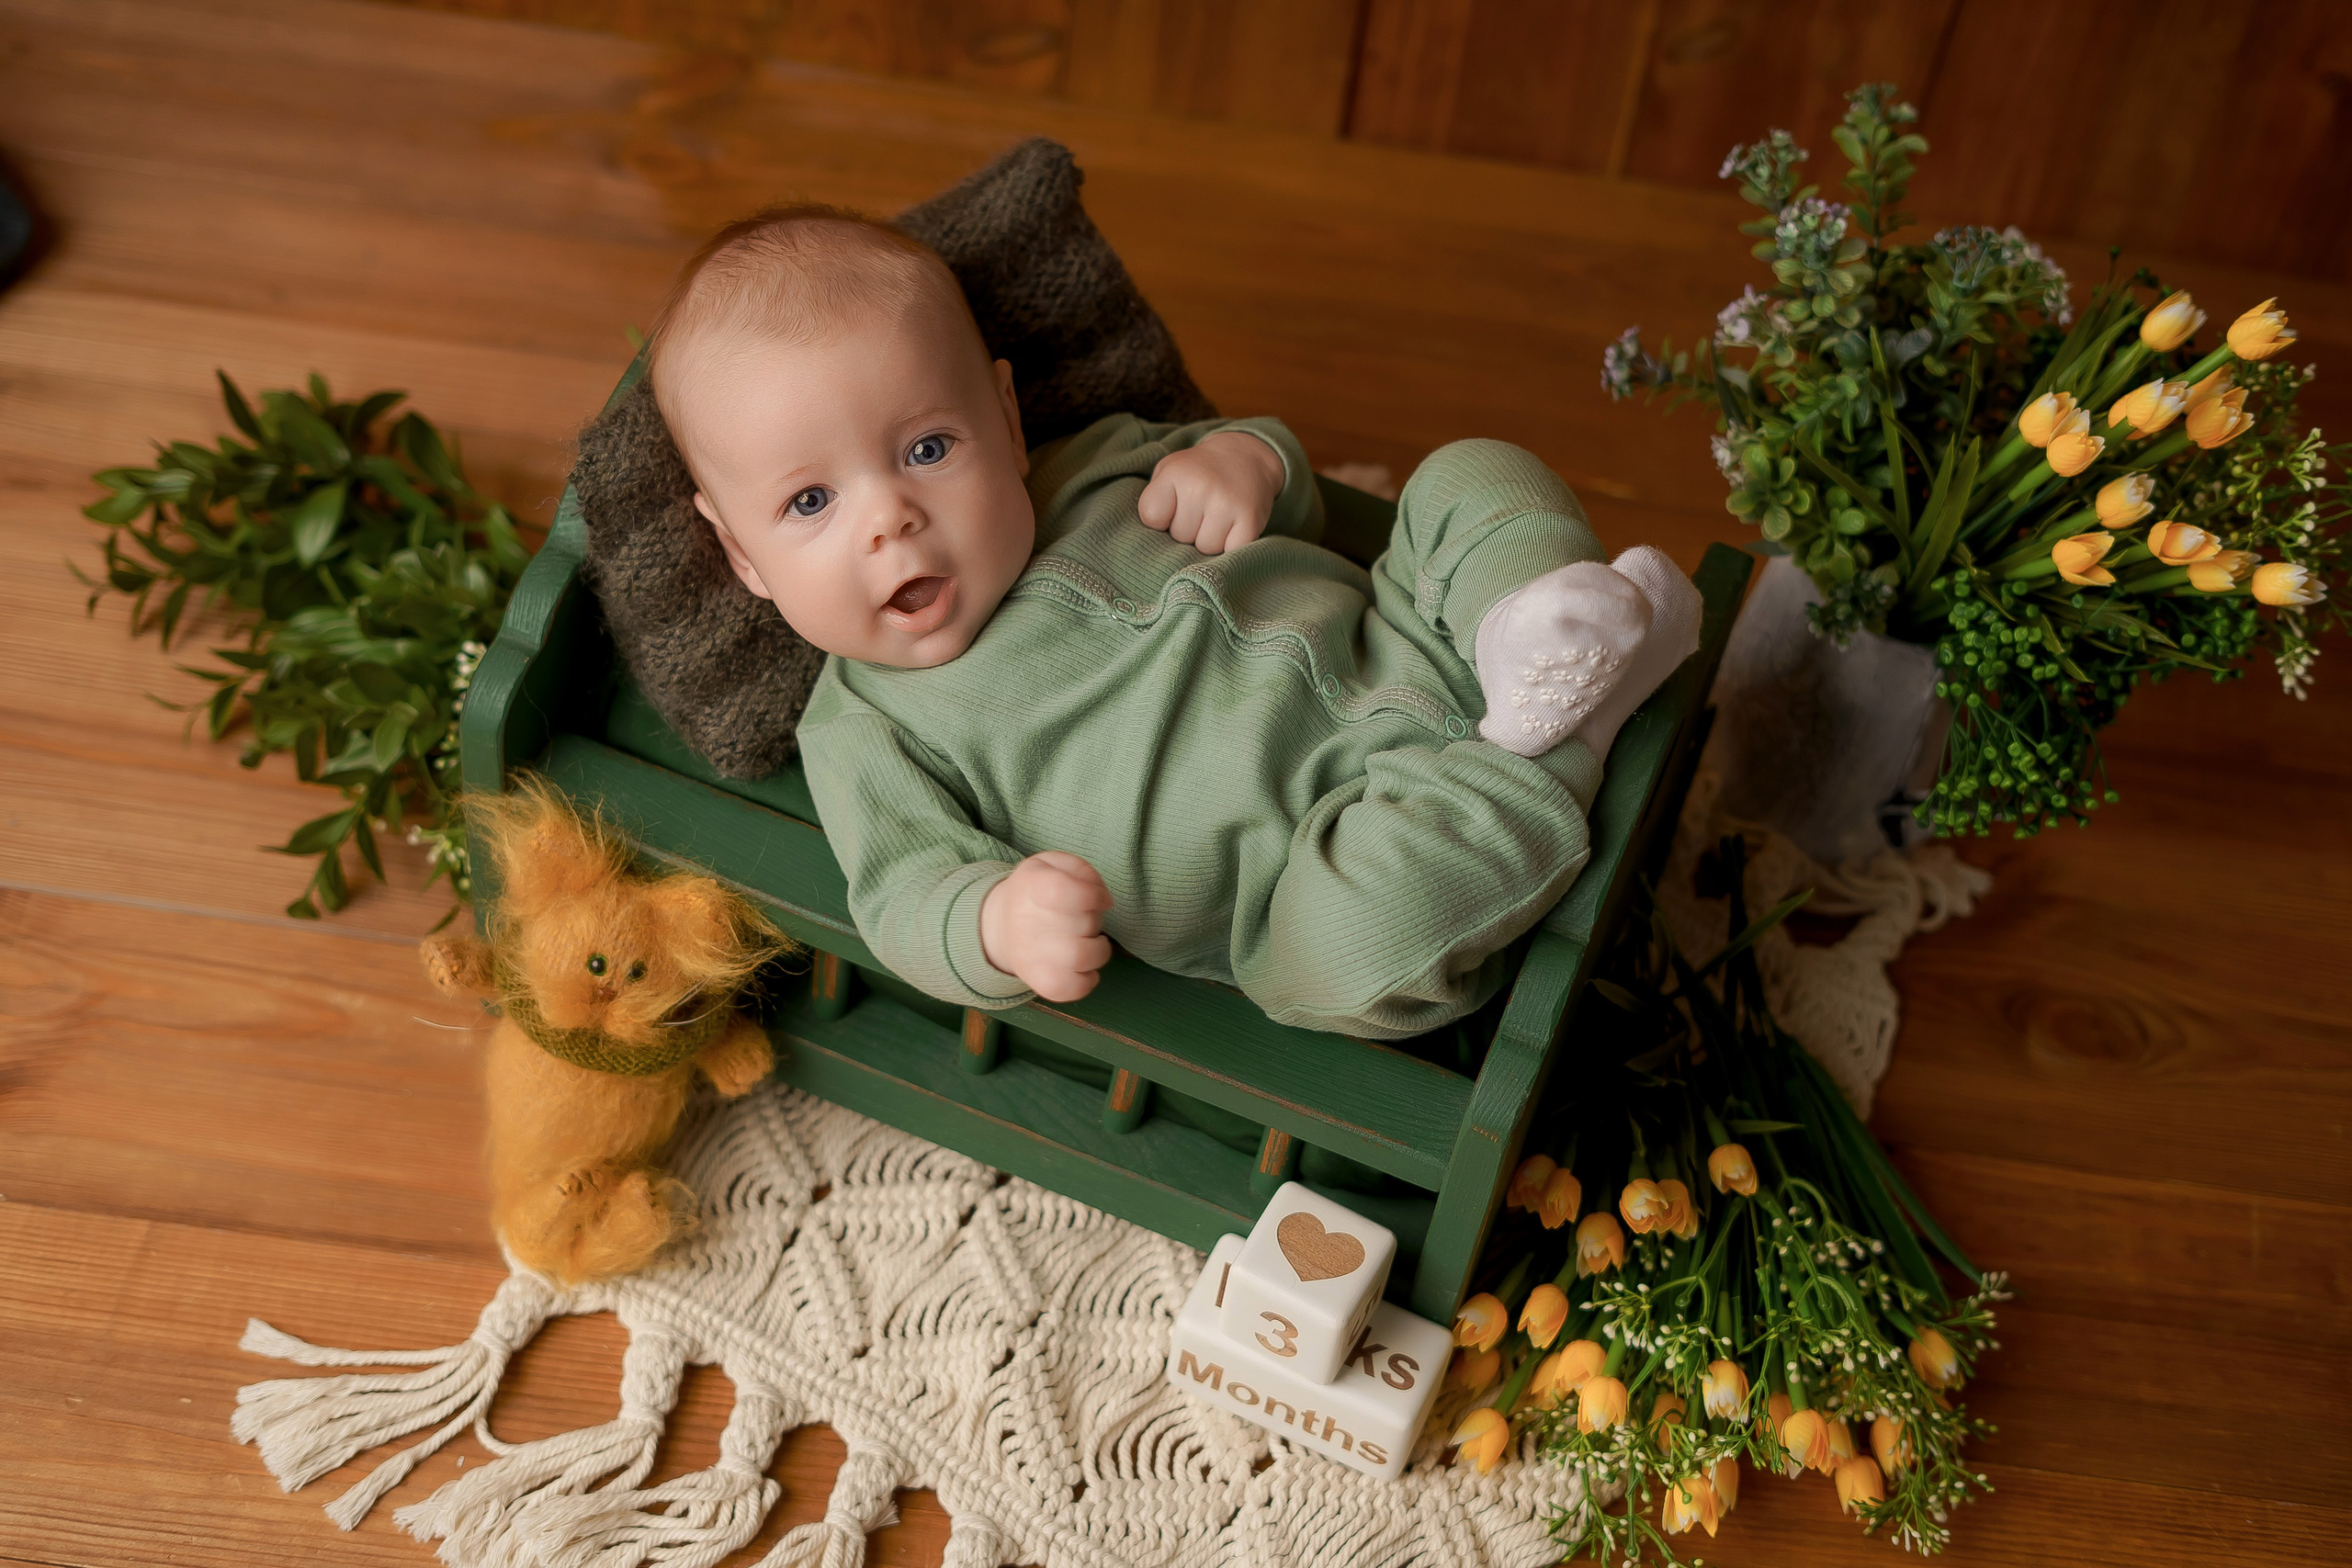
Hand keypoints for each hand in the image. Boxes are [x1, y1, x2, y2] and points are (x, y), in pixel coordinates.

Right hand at [978, 850, 1112, 1002]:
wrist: (1003, 922)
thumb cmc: (1037, 889)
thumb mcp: (1054, 864)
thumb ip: (1083, 871)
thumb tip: (1105, 900)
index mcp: (1034, 886)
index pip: (1064, 890)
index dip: (1093, 895)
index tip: (1099, 898)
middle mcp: (1029, 922)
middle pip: (1082, 923)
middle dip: (1094, 919)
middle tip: (1083, 917)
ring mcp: (1032, 955)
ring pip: (1081, 957)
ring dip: (1099, 949)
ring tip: (1090, 941)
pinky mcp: (1038, 980)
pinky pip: (1068, 989)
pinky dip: (1087, 981)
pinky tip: (1086, 968)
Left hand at [1137, 430, 1283, 554]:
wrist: (1247, 456)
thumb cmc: (1200, 471)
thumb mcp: (1169, 470)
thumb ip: (1154, 499)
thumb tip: (1153, 541)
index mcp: (1176, 473)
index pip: (1152, 516)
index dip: (1162, 518)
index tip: (1174, 506)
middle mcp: (1201, 487)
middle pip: (1180, 536)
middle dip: (1189, 529)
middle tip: (1202, 510)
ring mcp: (1227, 505)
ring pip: (1206, 548)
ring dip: (1210, 539)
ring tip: (1217, 517)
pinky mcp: (1250, 521)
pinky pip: (1231, 552)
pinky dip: (1231, 545)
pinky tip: (1233, 526)